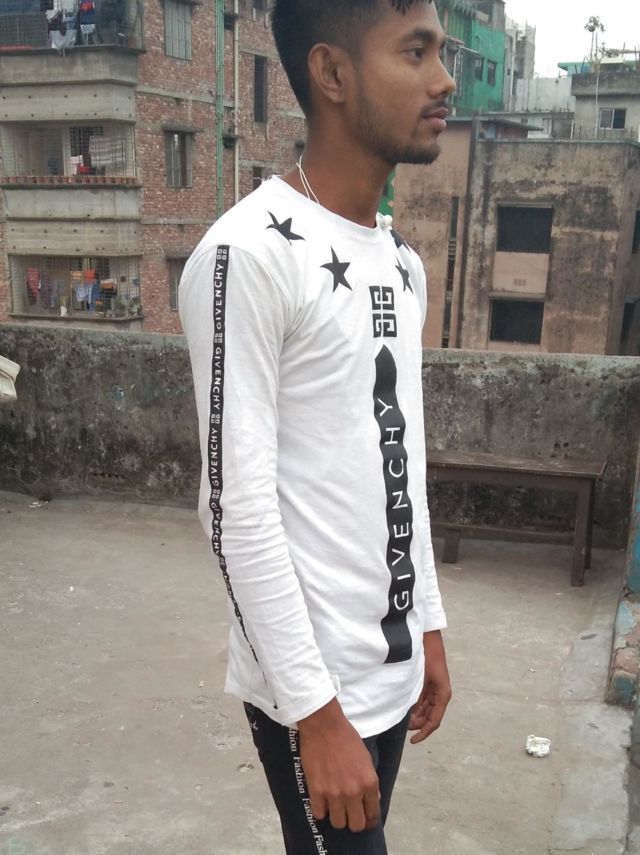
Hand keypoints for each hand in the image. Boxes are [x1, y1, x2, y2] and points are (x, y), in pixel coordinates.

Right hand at [298, 698, 379, 831]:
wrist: (324, 726)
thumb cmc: (347, 737)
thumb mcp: (366, 758)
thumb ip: (370, 781)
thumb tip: (373, 798)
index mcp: (369, 783)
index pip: (373, 814)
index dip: (369, 820)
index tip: (365, 820)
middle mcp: (354, 792)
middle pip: (356, 825)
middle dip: (354, 822)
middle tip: (349, 814)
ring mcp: (334, 793)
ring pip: (338, 823)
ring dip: (337, 817)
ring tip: (335, 807)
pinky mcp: (316, 791)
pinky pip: (319, 814)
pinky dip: (320, 810)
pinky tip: (321, 801)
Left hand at [409, 630, 451, 744]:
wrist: (427, 639)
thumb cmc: (427, 657)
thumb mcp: (421, 680)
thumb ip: (417, 698)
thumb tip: (410, 716)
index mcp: (443, 696)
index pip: (433, 722)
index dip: (424, 733)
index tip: (412, 741)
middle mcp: (440, 695)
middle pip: (428, 718)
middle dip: (416, 724)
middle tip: (401, 724)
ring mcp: (435, 690)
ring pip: (425, 710)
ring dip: (414, 716)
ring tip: (401, 717)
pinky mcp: (428, 685)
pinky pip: (422, 701)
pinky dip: (414, 707)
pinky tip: (403, 707)